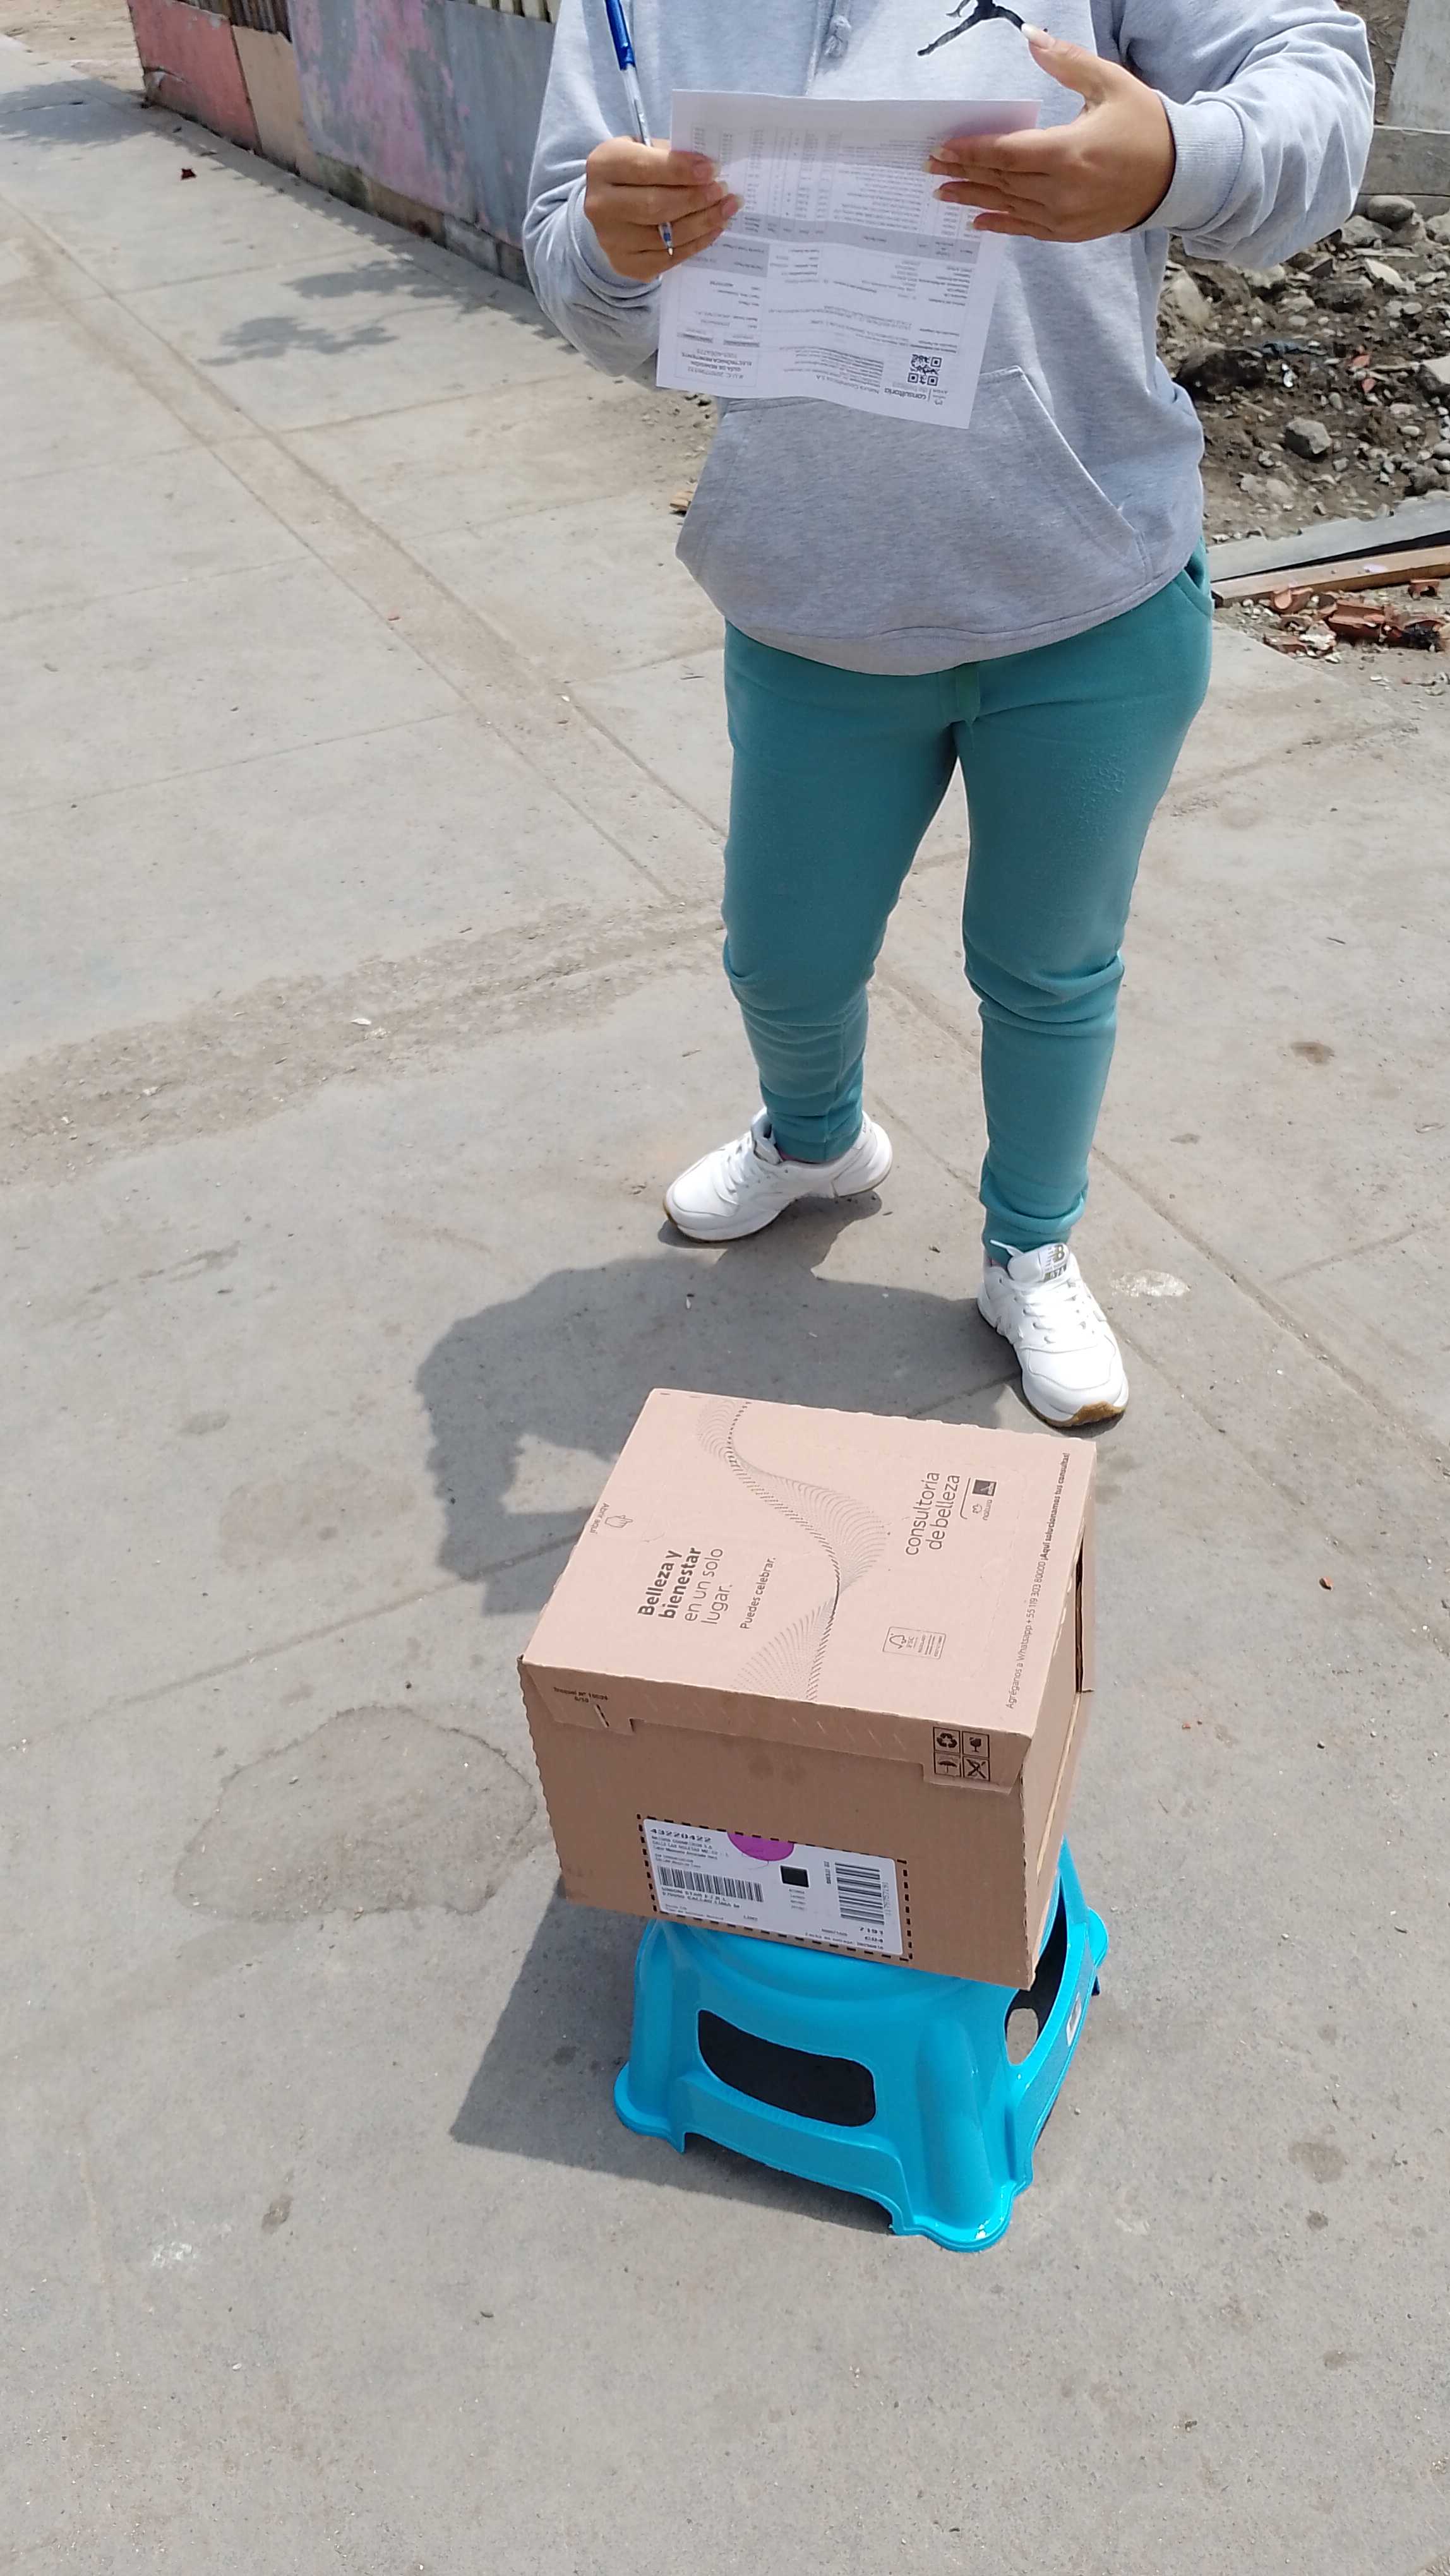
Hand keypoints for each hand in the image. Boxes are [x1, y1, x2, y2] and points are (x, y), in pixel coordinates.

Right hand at [583, 137, 740, 280]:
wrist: (610, 208)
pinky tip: (714, 230)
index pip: (644, 168)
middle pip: (655, 206)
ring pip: (664, 236)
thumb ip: (670, 156)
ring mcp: (611, 240)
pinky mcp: (625, 264)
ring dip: (702, 223)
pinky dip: (695, 244)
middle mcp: (601, 205)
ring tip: (726, 209)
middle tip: (722, 191)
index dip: (680, 170)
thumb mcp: (644, 151)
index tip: (712, 169)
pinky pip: (667, 258)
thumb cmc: (634, 173)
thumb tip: (709, 170)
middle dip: (695, 199)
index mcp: (604, 166)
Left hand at [929, 26, 1174, 240]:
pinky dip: (1000, 223)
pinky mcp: (1071, 232)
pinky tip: (977, 220)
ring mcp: (1065, 216)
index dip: (970, 151)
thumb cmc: (1144, 124)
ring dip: (973, 200)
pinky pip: (1026, 229)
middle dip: (962, 173)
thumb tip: (1031, 35)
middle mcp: (1063, 190)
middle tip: (930, 169)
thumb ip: (1067, 62)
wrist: (1178, 175)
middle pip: (1000, 181)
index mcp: (1069, 152)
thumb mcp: (1109, 82)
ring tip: (944, 194)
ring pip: (1008, 206)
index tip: (942, 148)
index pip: (1006, 153)